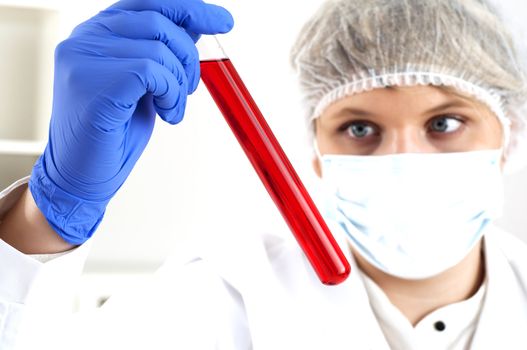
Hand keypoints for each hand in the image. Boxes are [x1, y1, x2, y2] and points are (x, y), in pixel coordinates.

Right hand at [29, 0, 233, 244]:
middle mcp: (85, 38)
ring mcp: (82, 58)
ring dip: (179, 84)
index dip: (190, 9)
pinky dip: (170, 94)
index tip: (224, 21)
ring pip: (158, 49)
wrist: (85, 175)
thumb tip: (194, 27)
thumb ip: (163, 53)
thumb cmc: (115, 133)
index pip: (149, 3)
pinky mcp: (89, 83)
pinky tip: (167, 115)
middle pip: (157, 21)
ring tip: (173, 108)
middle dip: (189, 56)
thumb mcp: (147, 84)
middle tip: (190, 88)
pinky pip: (151, 72)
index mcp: (98, 33)